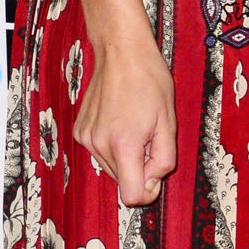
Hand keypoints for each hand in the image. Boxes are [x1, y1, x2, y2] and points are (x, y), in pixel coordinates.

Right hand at [72, 38, 176, 205]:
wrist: (121, 51)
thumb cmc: (149, 80)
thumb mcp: (169, 120)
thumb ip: (163, 158)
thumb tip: (152, 182)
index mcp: (124, 144)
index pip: (130, 196)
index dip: (147, 191)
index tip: (155, 172)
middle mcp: (99, 145)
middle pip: (121, 181)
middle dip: (139, 168)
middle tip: (150, 136)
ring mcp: (86, 138)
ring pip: (110, 167)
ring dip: (126, 155)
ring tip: (135, 124)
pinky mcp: (79, 130)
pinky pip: (99, 151)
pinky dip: (112, 144)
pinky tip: (120, 119)